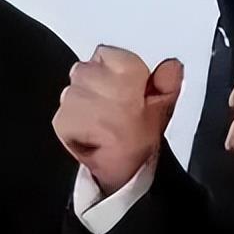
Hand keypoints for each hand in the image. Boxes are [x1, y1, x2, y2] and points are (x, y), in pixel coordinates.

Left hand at [53, 45, 183, 195]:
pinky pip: (63, 109)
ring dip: (83, 102)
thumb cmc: (139, 145)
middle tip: (113, 108)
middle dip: (98, 85)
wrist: (120, 180)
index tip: (126, 88)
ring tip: (99, 122)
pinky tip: (87, 132)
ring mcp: (78, 105)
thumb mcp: (162, 111)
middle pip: (87, 69)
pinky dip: (71, 119)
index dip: (116, 70)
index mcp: (129, 81)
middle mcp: (102, 89)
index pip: (108, 53)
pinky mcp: (62, 122)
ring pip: (73, 88)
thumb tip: (171, 65)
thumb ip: (167, 83)